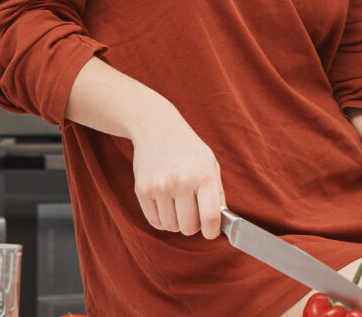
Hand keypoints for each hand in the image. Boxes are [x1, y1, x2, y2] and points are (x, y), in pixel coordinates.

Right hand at [129, 109, 225, 238]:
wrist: (157, 129)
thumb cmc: (189, 150)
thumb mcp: (211, 165)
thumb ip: (217, 194)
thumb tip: (219, 223)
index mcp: (204, 176)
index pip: (210, 216)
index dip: (212, 231)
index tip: (211, 233)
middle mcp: (182, 182)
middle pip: (189, 227)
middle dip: (193, 226)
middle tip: (194, 215)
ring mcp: (160, 187)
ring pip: (171, 227)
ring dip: (177, 223)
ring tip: (179, 206)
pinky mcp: (142, 191)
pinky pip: (154, 222)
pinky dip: (162, 220)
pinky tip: (167, 206)